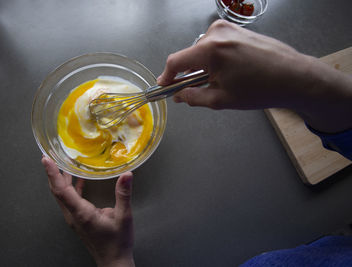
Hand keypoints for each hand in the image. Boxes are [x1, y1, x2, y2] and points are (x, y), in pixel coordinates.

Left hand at [41, 156, 134, 266]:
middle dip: (52, 173)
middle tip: (49, 156)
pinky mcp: (79, 219)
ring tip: (61, 164)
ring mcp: (74, 218)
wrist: (114, 261)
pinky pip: (70, 200)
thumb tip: (126, 175)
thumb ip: (123, 195)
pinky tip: (78, 179)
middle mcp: (73, 215)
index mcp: (81, 213)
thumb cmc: (118, 242)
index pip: (61, 190)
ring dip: (60, 180)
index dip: (53, 174)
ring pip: (62, 196)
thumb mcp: (124, 217)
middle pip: (57, 191)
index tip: (46, 160)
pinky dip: (70, 187)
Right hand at [158, 20, 351, 132]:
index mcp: (210, 50)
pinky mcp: (238, 30)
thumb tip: (179, 95)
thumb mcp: (221, 99)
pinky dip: (216, 59)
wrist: (293, 77)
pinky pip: (216, 45)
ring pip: (203, 50)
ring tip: (222, 82)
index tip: (164, 86)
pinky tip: (231, 72)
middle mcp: (216, 33)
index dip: (167, 75)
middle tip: (198, 91)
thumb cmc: (260, 89)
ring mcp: (229, 29)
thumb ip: (193, 97)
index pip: (176, 61)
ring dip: (204, 67)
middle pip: (190, 55)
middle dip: (189, 73)